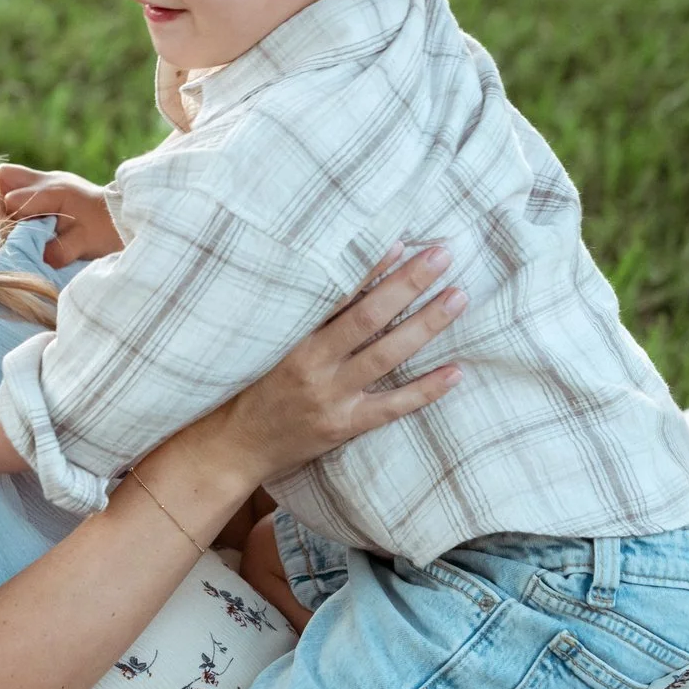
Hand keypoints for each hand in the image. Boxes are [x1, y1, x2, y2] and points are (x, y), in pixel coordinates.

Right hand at [0, 163, 119, 266]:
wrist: (124, 217)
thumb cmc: (104, 230)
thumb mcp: (83, 244)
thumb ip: (59, 251)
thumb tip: (39, 258)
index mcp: (52, 192)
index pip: (11, 200)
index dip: (14, 220)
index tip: (27, 233)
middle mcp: (47, 180)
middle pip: (7, 176)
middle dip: (7, 201)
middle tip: (24, 222)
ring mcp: (50, 178)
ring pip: (13, 177)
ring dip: (15, 198)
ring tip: (31, 219)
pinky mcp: (52, 183)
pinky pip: (25, 184)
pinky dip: (25, 200)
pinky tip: (40, 216)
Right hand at [203, 245, 466, 482]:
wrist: (232, 446)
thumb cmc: (248, 388)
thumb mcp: (266, 346)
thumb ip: (303, 318)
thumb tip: (342, 280)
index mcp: (293, 338)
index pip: (339, 295)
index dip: (372, 269)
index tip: (402, 243)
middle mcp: (314, 365)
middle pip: (369, 318)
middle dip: (408, 284)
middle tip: (442, 256)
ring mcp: (332, 397)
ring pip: (387, 355)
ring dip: (426, 324)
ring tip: (457, 297)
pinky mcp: (344, 426)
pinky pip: (393, 406)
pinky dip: (426, 389)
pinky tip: (456, 371)